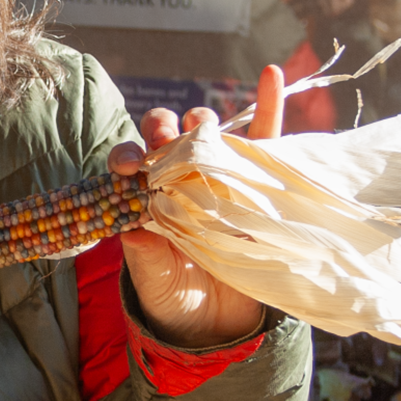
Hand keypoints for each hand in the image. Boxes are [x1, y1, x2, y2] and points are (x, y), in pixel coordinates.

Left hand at [106, 64, 285, 347]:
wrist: (220, 325)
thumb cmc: (176, 299)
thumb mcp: (155, 282)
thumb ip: (145, 256)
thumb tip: (133, 228)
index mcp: (146, 198)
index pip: (133, 163)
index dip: (128, 155)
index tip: (129, 166)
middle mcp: (180, 181)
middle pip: (168, 138)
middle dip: (163, 129)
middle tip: (165, 138)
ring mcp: (218, 179)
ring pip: (209, 134)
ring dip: (202, 121)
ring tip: (201, 124)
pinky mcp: (256, 185)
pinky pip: (264, 140)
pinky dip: (269, 106)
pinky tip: (271, 75)